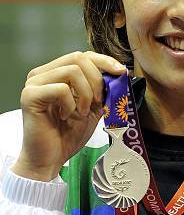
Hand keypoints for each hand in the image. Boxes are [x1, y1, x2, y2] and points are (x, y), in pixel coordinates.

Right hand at [12, 51, 125, 181]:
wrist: (51, 158)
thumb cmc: (69, 133)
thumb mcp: (94, 107)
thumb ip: (104, 89)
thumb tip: (121, 73)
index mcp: (57, 73)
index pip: (84, 55)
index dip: (105, 61)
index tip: (122, 72)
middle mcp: (42, 74)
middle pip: (79, 58)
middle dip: (97, 80)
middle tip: (98, 102)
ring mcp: (34, 84)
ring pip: (72, 71)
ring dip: (85, 94)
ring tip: (82, 112)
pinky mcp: (30, 96)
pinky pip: (60, 89)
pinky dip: (71, 104)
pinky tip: (66, 116)